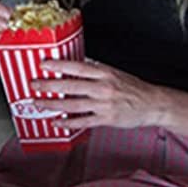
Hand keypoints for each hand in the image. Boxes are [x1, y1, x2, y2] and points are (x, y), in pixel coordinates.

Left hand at [30, 58, 166, 129]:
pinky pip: (83, 121)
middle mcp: (103, 88)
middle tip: (34, 84)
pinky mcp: (106, 119)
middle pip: (70, 86)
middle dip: (49, 85)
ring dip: (53, 104)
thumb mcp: (115, 73)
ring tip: (39, 103)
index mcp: (105, 73)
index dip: (58, 65)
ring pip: (72, 105)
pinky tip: (56, 122)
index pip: (77, 67)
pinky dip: (68, 122)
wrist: (153, 104)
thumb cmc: (134, 89)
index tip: (43, 64)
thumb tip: (76, 63)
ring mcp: (104, 105)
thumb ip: (96, 70)